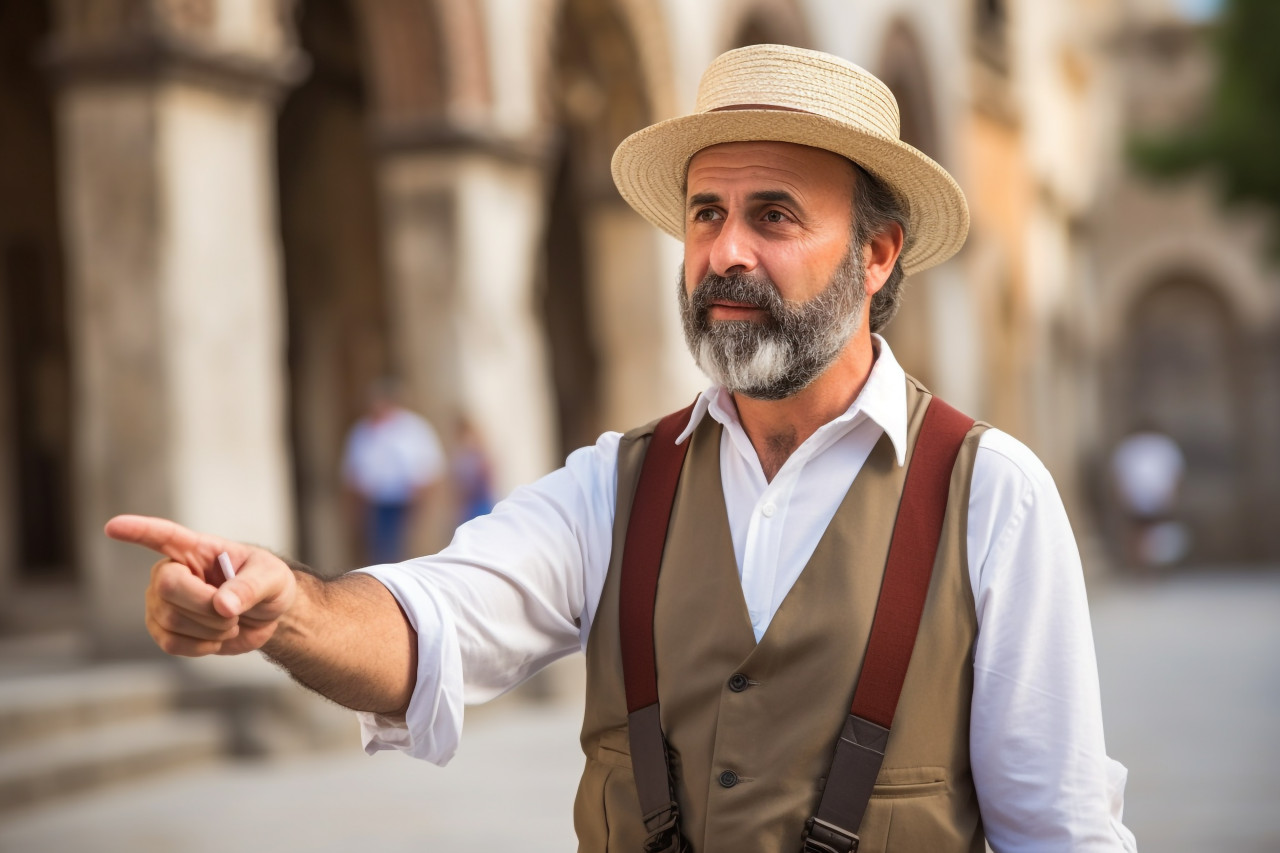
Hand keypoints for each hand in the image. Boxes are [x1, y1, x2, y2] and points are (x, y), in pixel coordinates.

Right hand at [104, 515, 298, 656]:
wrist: (265, 615)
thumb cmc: (267, 584)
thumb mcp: (272, 578)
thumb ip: (250, 588)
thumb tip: (223, 605)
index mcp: (197, 549)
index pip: (163, 536)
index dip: (138, 531)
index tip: (112, 526)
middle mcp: (172, 571)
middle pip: (168, 587)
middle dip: (205, 606)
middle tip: (233, 613)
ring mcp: (163, 601)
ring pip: (169, 619)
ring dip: (209, 629)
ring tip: (229, 623)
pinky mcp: (164, 629)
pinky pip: (170, 643)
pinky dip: (200, 646)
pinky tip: (215, 638)